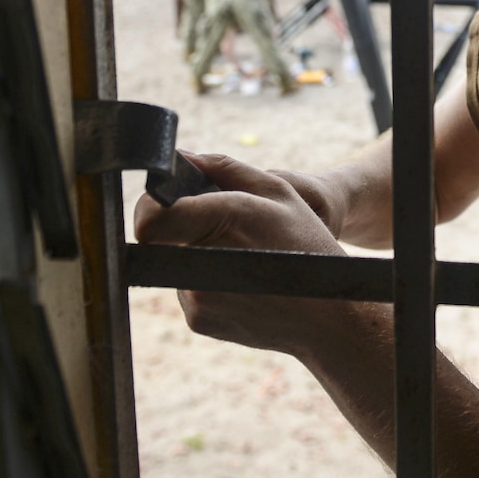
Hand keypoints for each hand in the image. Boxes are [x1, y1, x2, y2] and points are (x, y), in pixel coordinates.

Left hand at [133, 152, 349, 355]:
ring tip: (243, 261)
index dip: (154, 205)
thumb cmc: (306, 248)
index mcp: (223, 220)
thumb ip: (225, 168)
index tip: (170, 204)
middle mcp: (201, 263)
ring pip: (176, 262)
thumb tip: (182, 156)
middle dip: (186, 228)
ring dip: (198, 255)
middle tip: (228, 233)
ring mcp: (196, 297)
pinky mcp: (197, 321)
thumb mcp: (280, 192)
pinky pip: (187, 289)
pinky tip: (241, 284)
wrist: (326, 318)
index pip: (152, 214)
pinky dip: (206, 282)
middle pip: (164, 235)